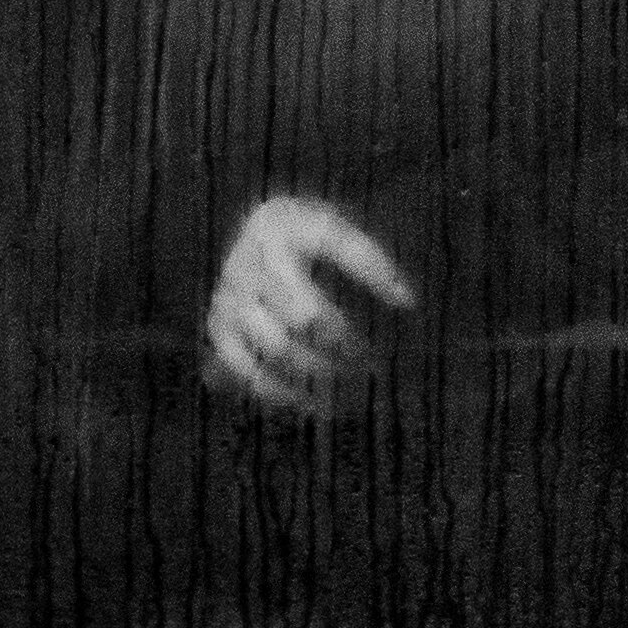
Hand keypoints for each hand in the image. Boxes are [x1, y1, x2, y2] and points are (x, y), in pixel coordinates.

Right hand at [205, 194, 415, 412]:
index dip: (373, 274)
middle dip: (343, 343)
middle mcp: (252, 259)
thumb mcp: (334, 226)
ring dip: (317, 371)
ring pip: (276, 347)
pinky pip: (246, 369)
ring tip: (350, 383)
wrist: (255, 234)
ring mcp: (230, 295)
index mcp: (283, 225)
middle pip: (304, 314)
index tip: (408, 302)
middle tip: (371, 361)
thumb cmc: (307, 235)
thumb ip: (365, 256)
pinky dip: (280, 391)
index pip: (334, 247)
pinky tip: (313, 402)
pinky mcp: (219, 326)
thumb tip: (407, 301)